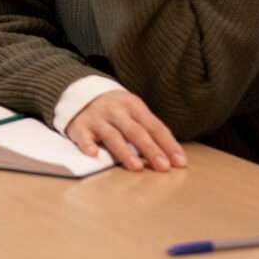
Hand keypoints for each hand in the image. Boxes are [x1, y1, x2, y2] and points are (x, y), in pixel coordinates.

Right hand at [66, 90, 186, 171]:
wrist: (80, 92)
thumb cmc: (115, 109)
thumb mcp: (133, 111)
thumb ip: (149, 129)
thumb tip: (173, 156)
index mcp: (133, 105)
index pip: (154, 126)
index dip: (168, 144)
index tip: (179, 162)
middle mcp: (115, 110)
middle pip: (135, 131)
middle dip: (150, 149)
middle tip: (163, 166)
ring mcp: (97, 118)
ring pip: (112, 135)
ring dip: (125, 151)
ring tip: (137, 166)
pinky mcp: (79, 126)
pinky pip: (83, 136)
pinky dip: (87, 144)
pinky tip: (93, 153)